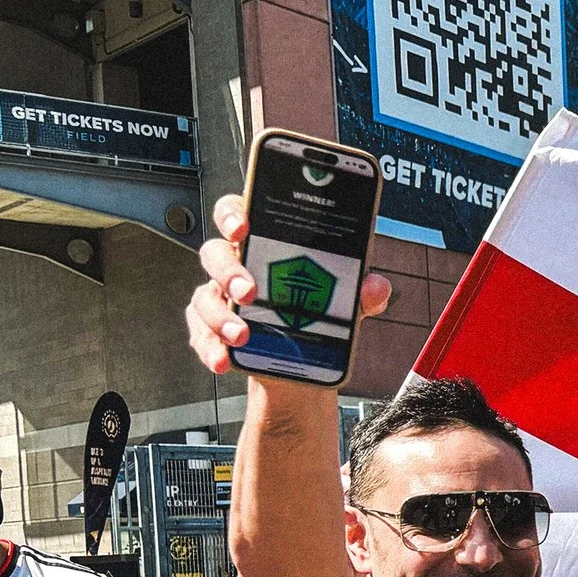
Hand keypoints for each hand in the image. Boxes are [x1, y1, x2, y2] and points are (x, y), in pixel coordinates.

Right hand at [185, 193, 391, 375]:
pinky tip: (223, 357)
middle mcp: (238, 267)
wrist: (302, 363)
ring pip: (205, 296)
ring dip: (220, 316)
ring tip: (242, 335)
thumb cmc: (316, 315)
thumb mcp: (344, 304)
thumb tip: (376, 286)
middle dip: (228, 270)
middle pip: (215, 253)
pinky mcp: (211, 328)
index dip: (234, 214)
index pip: (241, 214)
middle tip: (248, 291)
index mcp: (266, 247)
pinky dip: (210, 346)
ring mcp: (221, 298)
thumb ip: (361, 293)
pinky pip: (201, 333)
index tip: (242, 226)